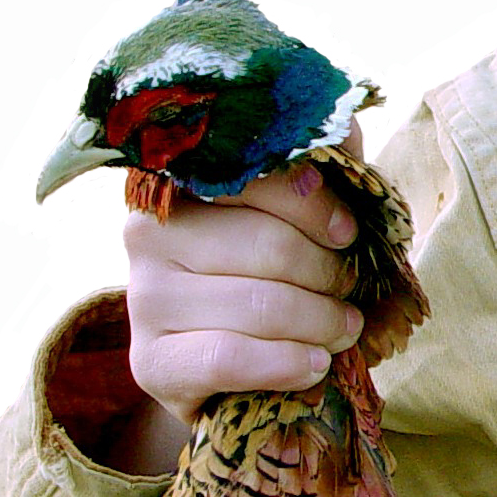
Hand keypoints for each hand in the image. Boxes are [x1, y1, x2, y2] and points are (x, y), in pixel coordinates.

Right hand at [123, 135, 365, 424]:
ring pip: (258, 305)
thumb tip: (346, 130)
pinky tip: (315, 364)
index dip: (312, 204)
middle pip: (267, 247)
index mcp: (182, 184)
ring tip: (344, 328)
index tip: (348, 232)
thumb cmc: (271, 275)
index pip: (250, 177)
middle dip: (328, 273)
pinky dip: (287, 363)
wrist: (226, 367)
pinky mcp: (151, 362)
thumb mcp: (301, 216)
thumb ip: (323, 165)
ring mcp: (144, 300)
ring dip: (321, 321)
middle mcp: (147, 234)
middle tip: (352, 290)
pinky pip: (231, 358)